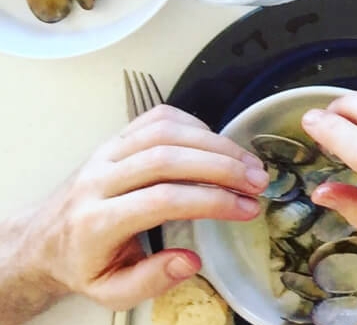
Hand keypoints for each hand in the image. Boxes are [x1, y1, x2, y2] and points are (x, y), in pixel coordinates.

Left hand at [16, 106, 265, 310]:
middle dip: (222, 167)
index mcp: (96, 223)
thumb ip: (151, 280)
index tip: (246, 209)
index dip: (212, 201)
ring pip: (164, 132)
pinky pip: (156, 119)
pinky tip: (216, 145)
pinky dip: (194, 125)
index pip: (162, 200)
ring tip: (248, 163)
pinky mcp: (113, 140)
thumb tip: (190, 259)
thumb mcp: (112, 293)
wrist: (44, 241)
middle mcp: (97, 181)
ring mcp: (104, 154)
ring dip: (215, 144)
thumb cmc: (84, 266)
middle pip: (166, 159)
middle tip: (258, 182)